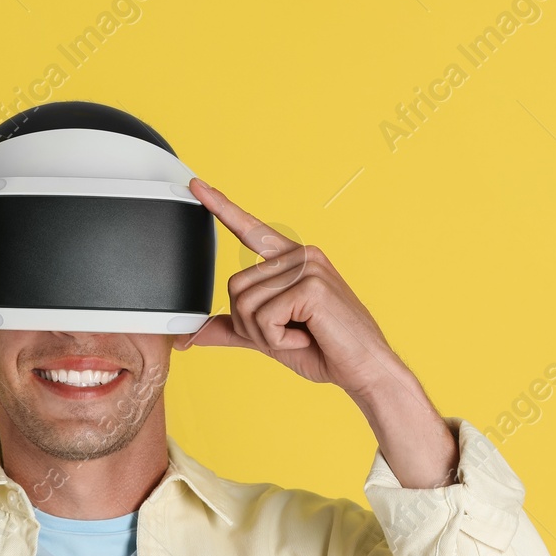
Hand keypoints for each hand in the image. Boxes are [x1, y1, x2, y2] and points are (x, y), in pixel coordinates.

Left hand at [175, 177, 412, 398]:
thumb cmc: (325, 350)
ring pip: (246, 304)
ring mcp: (308, 267)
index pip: (251, 230)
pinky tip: (306, 337)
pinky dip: (278, 338)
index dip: (221, 208)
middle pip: (235, 287)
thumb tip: (192, 335)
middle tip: (286, 334)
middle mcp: (301, 256)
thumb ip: (233, 329)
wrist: (364, 369)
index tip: (197, 185)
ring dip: (264, 334)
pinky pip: (265, 316)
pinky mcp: (312, 285)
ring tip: (300, 336)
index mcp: (292, 261)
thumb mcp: (268, 336)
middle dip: (249, 325)